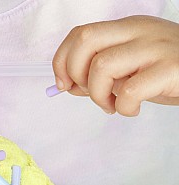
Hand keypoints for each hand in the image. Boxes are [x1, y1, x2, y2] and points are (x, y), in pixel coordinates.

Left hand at [52, 15, 178, 115]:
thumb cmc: (163, 73)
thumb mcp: (127, 69)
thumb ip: (98, 75)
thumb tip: (68, 85)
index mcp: (125, 29)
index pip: (80, 34)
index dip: (62, 60)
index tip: (63, 84)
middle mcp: (137, 32)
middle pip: (85, 41)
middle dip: (75, 73)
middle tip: (88, 93)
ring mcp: (154, 48)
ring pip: (102, 67)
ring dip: (98, 95)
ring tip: (112, 105)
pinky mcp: (168, 69)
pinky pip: (129, 91)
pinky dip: (123, 108)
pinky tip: (132, 109)